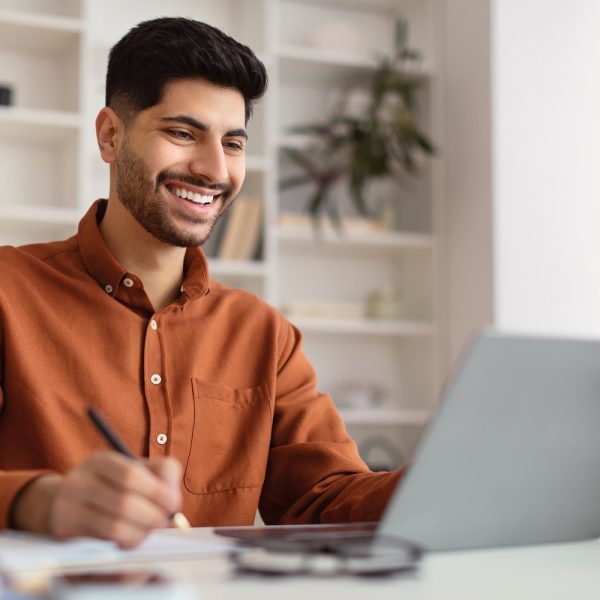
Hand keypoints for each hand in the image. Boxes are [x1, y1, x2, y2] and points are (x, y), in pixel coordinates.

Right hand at [11, 451, 181, 547]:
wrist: (60, 501)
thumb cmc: (109, 486)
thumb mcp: (132, 470)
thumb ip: (161, 476)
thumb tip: (175, 504)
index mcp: (101, 460)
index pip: (132, 475)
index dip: (158, 491)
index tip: (174, 503)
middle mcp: (81, 479)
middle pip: (125, 502)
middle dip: (153, 515)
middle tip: (164, 521)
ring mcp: (69, 505)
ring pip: (116, 525)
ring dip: (142, 531)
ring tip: (149, 530)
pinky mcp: (66, 527)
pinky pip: (105, 539)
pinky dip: (128, 540)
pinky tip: (131, 538)